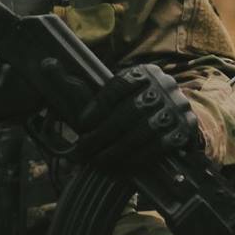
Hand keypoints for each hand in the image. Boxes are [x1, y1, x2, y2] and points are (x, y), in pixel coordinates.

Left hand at [70, 64, 203, 171]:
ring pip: (142, 131)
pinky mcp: (185, 129)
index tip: (81, 124)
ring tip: (98, 160)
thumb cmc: (140, 106)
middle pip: (129, 111)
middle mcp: (164, 86)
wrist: (178, 118)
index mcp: (145, 72)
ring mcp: (177, 108)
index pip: (119, 85)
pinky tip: (121, 165)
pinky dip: (136, 158)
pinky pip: (158, 147)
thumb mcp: (123, 95)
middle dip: (103, 133)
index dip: (98, 106)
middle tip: (84, 148)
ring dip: (116, 150)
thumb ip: (95, 94)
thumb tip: (49, 68)